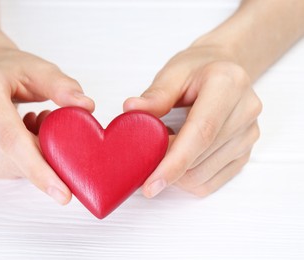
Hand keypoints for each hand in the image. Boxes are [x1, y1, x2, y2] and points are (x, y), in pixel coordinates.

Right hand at [0, 48, 94, 203]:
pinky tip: (17, 136)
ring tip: (30, 124)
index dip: (39, 168)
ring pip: (10, 168)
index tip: (63, 194)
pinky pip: (1, 171)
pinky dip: (18, 161)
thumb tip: (87, 107)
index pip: (11, 138)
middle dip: (45, 155)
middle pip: (14, 157)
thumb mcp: (40, 69)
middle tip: (51, 128)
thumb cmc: (10, 71)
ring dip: (32, 156)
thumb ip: (63, 86)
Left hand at [124, 45, 261, 196]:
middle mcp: (245, 111)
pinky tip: (179, 157)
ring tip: (164, 148)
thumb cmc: (198, 69)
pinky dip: (187, 178)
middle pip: (200, 158)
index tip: (150, 183)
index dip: (174, 162)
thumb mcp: (173, 73)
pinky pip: (210, 182)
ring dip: (175, 173)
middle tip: (143, 158)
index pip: (201, 133)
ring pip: (203, 176)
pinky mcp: (245, 153)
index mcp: (228, 85)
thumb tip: (131, 110)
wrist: (224, 70)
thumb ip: (155, 95)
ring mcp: (248, 135)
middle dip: (165, 167)